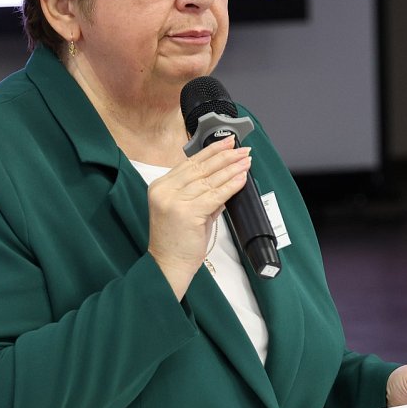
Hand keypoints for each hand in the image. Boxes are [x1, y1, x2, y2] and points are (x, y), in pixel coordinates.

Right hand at [146, 136, 252, 298]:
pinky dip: (230, 185)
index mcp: (160, 186)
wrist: (168, 265)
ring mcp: (174, 201)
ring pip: (209, 179)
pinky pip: (215, 194)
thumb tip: (225, 179)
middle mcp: (165, 190)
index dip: (210, 151)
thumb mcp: (187, 211)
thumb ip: (203, 195)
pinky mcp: (187, 212)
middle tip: (242, 149)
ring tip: (246, 161)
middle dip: (224, 156)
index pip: (189, 163)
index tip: (227, 142)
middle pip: (200, 167)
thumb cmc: (176, 242)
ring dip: (231, 168)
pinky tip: (241, 178)